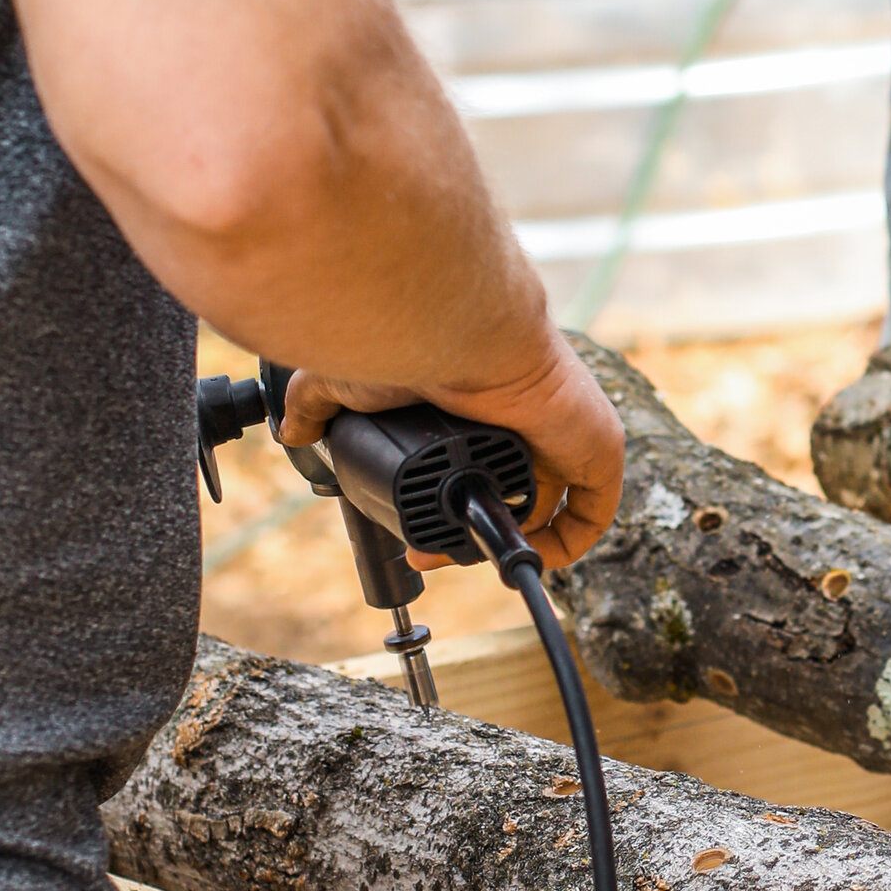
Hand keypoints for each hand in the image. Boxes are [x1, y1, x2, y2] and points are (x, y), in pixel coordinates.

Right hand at [281, 336, 625, 571]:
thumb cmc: (410, 346)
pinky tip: (523, 554)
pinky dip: (564, 544)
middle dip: (465, 534)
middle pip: (508, 496)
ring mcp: (566, 434)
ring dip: (505, 544)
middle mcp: (528, 420)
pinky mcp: (597, 449)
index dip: (445, 511)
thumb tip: (292, 427)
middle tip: (426, 556)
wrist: (455, 332)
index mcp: (484, 404)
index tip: (409, 539)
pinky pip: (592, 513)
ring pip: (546, 509)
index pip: (475, 470)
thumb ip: (316, 402)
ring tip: (457, 558)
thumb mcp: (350, 382)